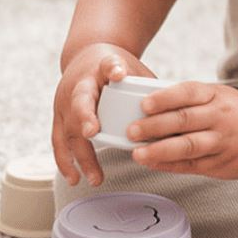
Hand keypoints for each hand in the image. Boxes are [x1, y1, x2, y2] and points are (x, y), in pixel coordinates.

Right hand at [52, 43, 155, 186]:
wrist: (84, 58)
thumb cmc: (113, 66)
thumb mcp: (131, 66)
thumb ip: (146, 82)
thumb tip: (178, 109)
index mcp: (98, 68)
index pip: (106, 65)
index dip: (112, 69)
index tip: (117, 75)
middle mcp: (75, 86)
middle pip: (78, 103)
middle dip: (84, 119)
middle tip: (93, 133)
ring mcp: (63, 105)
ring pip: (66, 130)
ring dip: (77, 154)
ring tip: (91, 176)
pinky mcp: (59, 120)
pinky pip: (60, 142)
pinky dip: (66, 161)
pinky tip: (75, 178)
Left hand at [127, 82, 237, 179]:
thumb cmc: (236, 112)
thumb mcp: (218, 96)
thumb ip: (190, 101)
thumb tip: (148, 107)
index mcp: (216, 96)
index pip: (188, 93)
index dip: (165, 98)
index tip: (144, 104)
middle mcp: (220, 117)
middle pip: (184, 120)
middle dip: (155, 126)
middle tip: (132, 130)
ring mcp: (223, 142)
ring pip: (188, 146)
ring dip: (160, 150)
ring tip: (138, 153)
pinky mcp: (222, 164)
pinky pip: (192, 165)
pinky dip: (170, 165)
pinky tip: (153, 163)